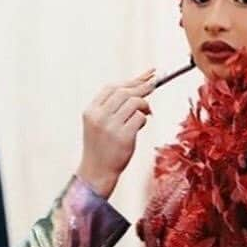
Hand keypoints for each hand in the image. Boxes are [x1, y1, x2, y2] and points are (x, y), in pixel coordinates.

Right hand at [76, 68, 154, 197]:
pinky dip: (144, 119)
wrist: (97, 172)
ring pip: (134, 102)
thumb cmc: (102, 146)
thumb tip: (139, 89)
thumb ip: (113, 107)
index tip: (148, 75)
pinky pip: (140, 118)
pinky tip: (141, 125)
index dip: (131, 80)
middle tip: (155, 83)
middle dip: (142, 87)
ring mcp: (110, 127)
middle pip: (124, 92)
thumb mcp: (100, 123)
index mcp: (91, 110)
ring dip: (144, 105)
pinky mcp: (123, 137)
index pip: (112, 87)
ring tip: (147, 112)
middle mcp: (99, 116)